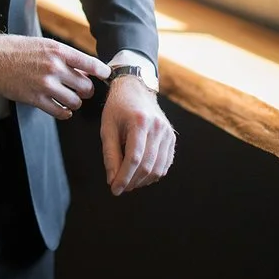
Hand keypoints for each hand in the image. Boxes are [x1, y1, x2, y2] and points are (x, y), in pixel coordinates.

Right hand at [0, 32, 110, 118]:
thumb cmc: (15, 48)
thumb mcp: (43, 44)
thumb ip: (63, 56)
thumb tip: (83, 70)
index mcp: (58, 51)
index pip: (90, 63)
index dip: (102, 72)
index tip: (106, 76)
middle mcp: (54, 67)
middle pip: (85, 86)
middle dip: (86, 90)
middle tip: (81, 89)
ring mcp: (45, 84)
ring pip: (74, 101)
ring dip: (74, 102)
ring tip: (69, 99)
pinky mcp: (35, 98)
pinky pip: (59, 112)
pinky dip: (64, 113)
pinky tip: (62, 109)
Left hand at [101, 75, 175, 194]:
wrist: (136, 89)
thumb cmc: (117, 108)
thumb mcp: (107, 128)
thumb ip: (110, 154)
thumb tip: (112, 180)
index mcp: (140, 122)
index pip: (134, 158)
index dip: (124, 177)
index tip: (114, 189)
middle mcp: (158, 127)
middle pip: (147, 165)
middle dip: (132, 181)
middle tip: (119, 188)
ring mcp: (167, 132)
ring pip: (158, 168)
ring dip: (142, 181)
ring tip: (128, 182)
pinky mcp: (172, 138)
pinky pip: (165, 164)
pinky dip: (153, 174)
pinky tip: (140, 175)